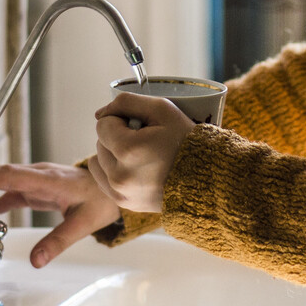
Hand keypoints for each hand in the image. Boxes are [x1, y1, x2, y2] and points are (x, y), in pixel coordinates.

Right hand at [0, 162, 119, 267]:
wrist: (112, 187)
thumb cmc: (102, 200)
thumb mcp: (83, 223)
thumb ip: (58, 242)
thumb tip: (36, 261)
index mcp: (47, 179)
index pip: (7, 175)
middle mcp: (37, 175)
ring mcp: (34, 180)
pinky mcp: (35, 188)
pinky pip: (7, 192)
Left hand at [90, 92, 196, 213]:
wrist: (206, 179)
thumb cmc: (187, 141)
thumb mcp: (162, 109)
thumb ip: (126, 102)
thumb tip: (99, 113)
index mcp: (129, 150)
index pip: (103, 125)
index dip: (121, 120)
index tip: (141, 125)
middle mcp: (120, 176)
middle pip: (100, 143)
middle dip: (117, 137)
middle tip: (145, 140)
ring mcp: (121, 193)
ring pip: (99, 161)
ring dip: (113, 154)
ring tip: (140, 155)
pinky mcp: (124, 203)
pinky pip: (103, 180)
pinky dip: (113, 171)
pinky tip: (134, 168)